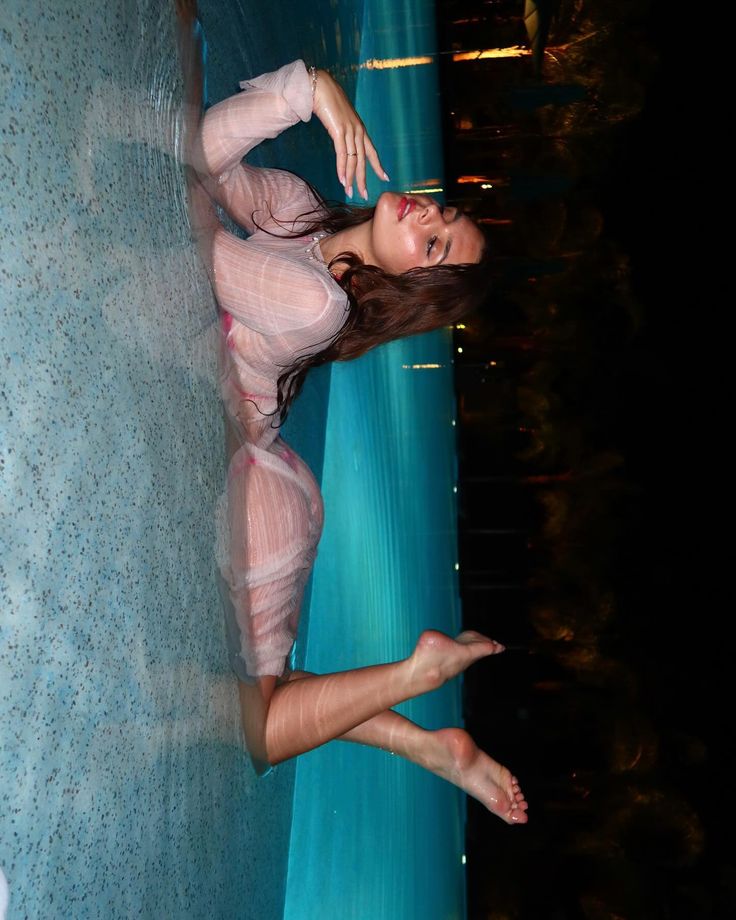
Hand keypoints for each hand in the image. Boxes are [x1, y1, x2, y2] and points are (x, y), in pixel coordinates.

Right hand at [311, 69, 388, 199]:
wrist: (320, 87)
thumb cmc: (329, 101)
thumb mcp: (340, 118)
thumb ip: (344, 130)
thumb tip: (342, 141)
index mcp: (360, 129)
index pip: (372, 152)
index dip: (378, 166)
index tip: (385, 177)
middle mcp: (358, 131)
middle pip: (363, 160)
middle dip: (363, 179)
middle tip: (364, 194)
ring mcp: (350, 131)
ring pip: (353, 160)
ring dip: (350, 178)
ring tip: (349, 191)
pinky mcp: (339, 131)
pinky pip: (342, 155)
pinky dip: (342, 168)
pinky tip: (342, 179)